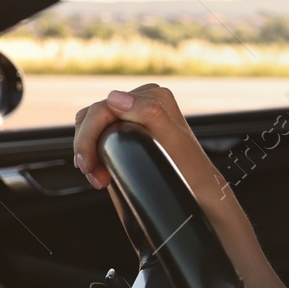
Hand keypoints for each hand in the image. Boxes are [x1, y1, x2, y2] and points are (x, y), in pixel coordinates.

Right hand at [72, 83, 218, 198]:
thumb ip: (149, 114)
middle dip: (87, 147)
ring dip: (89, 152)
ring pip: (92, 126)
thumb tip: (116, 98)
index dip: (89, 137)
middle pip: (93, 117)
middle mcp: (144, 101)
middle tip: (95, 176)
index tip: (90, 166)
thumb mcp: (172, 142)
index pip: (102, 108)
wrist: (201, 191)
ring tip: (99, 177)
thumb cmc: (190, 171)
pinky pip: (99, 134)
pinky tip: (101, 171)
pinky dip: (94, 152)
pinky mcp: (130, 130)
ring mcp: (136, 115)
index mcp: (154, 97)